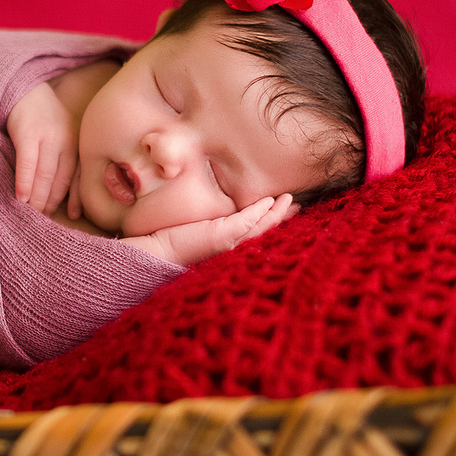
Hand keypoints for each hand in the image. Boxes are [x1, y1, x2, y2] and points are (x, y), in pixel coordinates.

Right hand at [7, 82, 79, 215]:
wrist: (23, 84)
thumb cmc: (41, 113)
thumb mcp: (61, 131)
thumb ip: (64, 155)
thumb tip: (63, 192)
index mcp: (75, 142)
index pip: (78, 175)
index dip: (76, 197)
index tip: (73, 215)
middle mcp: (65, 140)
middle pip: (61, 180)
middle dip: (52, 202)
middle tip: (42, 220)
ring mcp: (47, 136)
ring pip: (46, 175)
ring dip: (39, 198)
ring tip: (31, 213)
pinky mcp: (27, 132)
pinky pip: (27, 162)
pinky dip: (25, 182)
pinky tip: (21, 197)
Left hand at [121, 194, 297, 265]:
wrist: (157, 255)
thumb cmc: (173, 247)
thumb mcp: (199, 235)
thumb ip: (212, 229)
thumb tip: (214, 221)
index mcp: (229, 250)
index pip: (256, 237)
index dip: (272, 225)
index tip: (286, 213)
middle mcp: (233, 250)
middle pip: (265, 233)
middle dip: (283, 219)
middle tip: (298, 207)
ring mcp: (230, 243)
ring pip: (262, 228)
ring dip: (278, 213)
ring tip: (291, 200)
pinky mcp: (222, 235)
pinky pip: (248, 221)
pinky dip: (261, 211)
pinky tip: (271, 201)